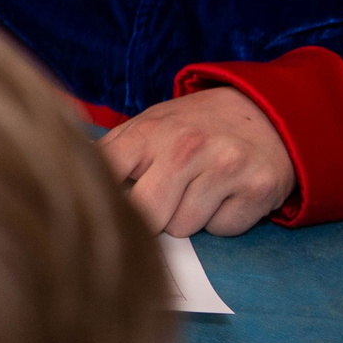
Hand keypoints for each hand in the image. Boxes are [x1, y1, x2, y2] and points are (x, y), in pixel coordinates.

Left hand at [101, 87, 297, 236]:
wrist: (268, 112)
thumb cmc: (197, 125)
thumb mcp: (151, 124)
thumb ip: (114, 152)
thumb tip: (74, 178)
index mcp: (149, 131)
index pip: (106, 178)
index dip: (105, 198)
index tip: (109, 202)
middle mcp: (187, 147)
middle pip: (145, 216)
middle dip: (151, 214)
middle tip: (166, 193)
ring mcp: (224, 168)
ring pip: (183, 228)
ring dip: (189, 216)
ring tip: (201, 186)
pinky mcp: (257, 189)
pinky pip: (222, 230)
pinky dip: (223, 219)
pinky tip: (228, 193)